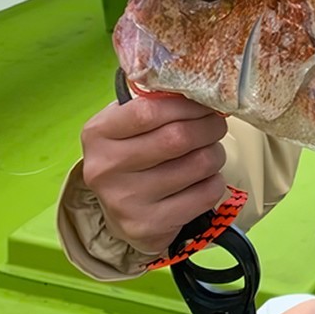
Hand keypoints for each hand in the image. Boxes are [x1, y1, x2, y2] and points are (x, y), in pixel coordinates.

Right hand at [80, 94, 228, 254]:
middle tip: (217, 125)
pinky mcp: (148, 226)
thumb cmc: (132, 156)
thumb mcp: (127, 125)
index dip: (187, 104)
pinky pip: (205, 194)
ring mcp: (125, 201)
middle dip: (209, 127)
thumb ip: (153, 102)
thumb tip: (199, 87)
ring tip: (210, 152)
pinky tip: (204, 180)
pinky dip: (215, 182)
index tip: (205, 103)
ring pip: (198, 164)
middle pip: (177, 137)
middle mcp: (105, 168)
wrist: (121, 213)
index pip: (149, 109)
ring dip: (215, 154)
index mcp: (98, 133)